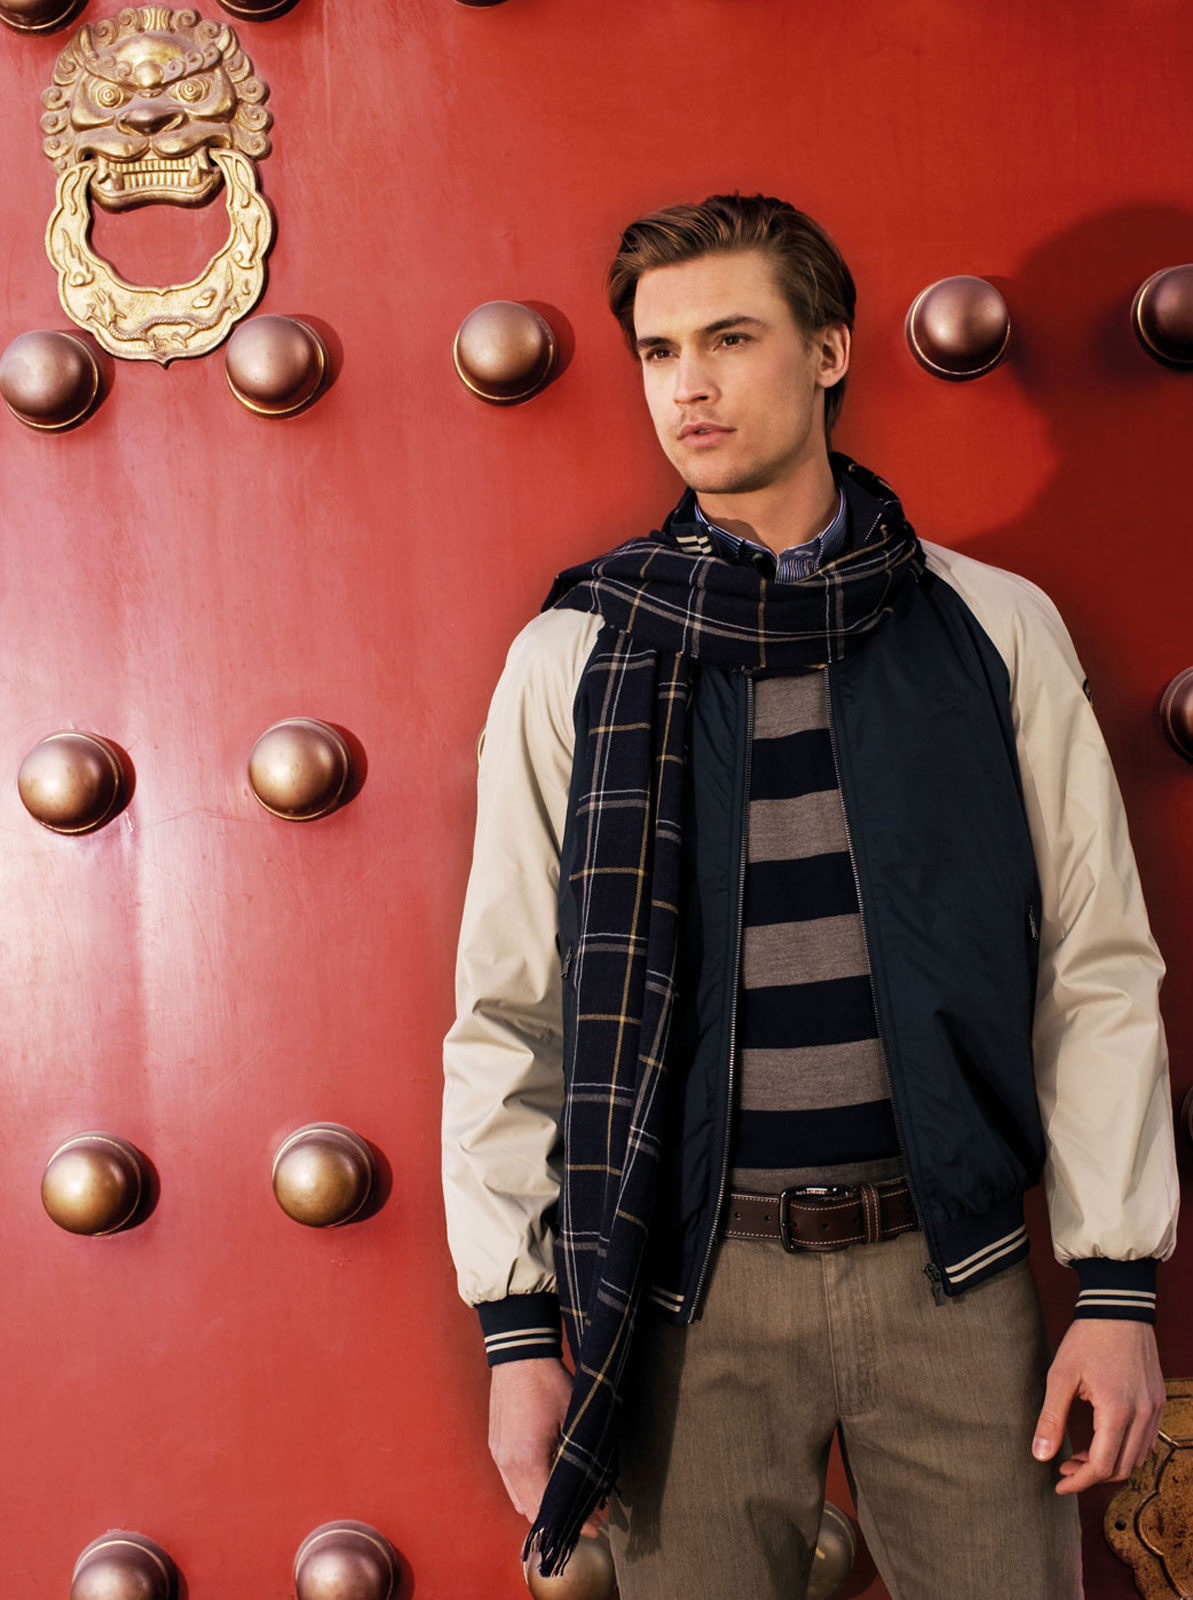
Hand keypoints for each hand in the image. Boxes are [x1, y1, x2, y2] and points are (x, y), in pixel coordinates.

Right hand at [488, 1358, 602, 1535]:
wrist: (519, 1354)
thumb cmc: (549, 1382)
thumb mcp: (571, 1419)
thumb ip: (578, 1457)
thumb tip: (593, 1486)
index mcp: (526, 1458)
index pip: (548, 1507)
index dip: (572, 1521)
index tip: (595, 1528)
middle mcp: (507, 1463)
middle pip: (530, 1511)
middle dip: (557, 1521)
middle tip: (586, 1518)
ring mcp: (498, 1456)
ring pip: (518, 1500)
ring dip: (541, 1508)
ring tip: (568, 1503)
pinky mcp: (496, 1447)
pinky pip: (511, 1483)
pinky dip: (529, 1492)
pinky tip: (548, 1484)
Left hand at [1032, 1319, 1166, 1493]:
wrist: (1118, 1307)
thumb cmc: (1088, 1338)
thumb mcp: (1061, 1375)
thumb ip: (1051, 1418)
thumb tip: (1040, 1456)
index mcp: (1118, 1412)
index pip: (1103, 1466)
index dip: (1079, 1482)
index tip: (1059, 1484)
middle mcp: (1143, 1415)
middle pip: (1122, 1468)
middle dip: (1092, 1475)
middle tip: (1065, 1468)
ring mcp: (1154, 1409)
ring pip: (1137, 1457)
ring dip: (1110, 1464)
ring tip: (1080, 1454)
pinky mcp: (1157, 1401)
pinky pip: (1146, 1440)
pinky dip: (1125, 1448)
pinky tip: (1103, 1438)